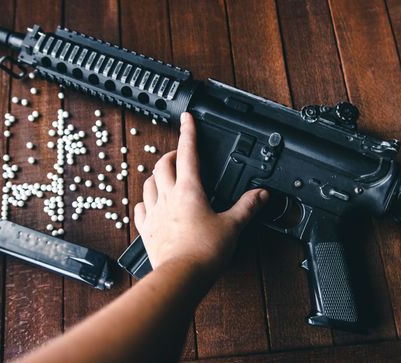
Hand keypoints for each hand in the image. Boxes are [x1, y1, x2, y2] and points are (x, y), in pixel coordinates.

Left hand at [134, 112, 268, 277]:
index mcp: (190, 191)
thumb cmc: (205, 252)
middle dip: (171, 154)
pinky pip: (139, 210)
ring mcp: (155, 213)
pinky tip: (149, 205)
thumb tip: (261, 194)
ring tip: (164, 176)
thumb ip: (247, 207)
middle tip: (180, 155)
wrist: (181, 276)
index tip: (186, 118)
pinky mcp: (146, 230)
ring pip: (148, 184)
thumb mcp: (232, 226)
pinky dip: (144, 202)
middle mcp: (168, 197)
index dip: (188, 132)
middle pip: (163, 165)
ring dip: (156, 176)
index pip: (188, 153)